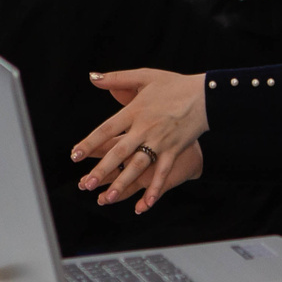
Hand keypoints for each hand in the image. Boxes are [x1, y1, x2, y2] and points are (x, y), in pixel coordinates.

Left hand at [73, 69, 209, 212]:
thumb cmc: (175, 85)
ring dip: (122, 182)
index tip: (75, 156)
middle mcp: (145, 128)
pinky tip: (145, 204)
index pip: (106, 129)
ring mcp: (160, 141)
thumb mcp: (145, 76)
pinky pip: (163, 172)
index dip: (90, 143)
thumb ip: (117, 78)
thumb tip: (92, 77)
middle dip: (102, 169)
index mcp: (135, 110)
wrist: (206, 94)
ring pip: (138, 165)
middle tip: (86, 184)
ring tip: (107, 197)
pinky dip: (154, 189)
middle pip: (119, 151)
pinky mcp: (174, 150)